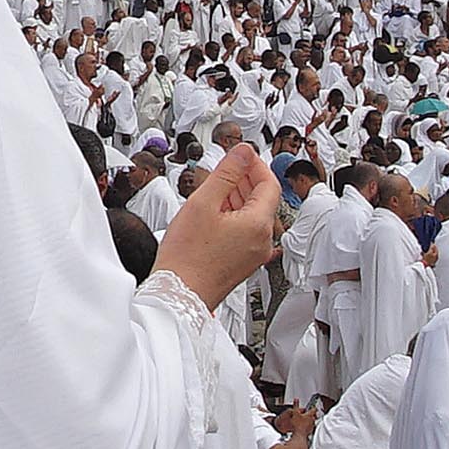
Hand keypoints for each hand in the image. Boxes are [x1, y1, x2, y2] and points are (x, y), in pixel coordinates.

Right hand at [152, 139, 283, 309]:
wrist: (178, 296)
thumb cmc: (186, 258)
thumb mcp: (203, 203)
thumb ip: (226, 172)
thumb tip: (243, 152)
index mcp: (259, 225)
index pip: (269, 183)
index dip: (255, 164)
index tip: (240, 155)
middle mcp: (263, 241)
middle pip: (263, 199)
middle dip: (245, 179)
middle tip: (226, 167)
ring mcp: (254, 254)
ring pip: (253, 215)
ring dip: (238, 198)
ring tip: (214, 190)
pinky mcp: (243, 263)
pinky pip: (246, 232)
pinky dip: (234, 217)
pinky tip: (214, 213)